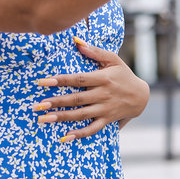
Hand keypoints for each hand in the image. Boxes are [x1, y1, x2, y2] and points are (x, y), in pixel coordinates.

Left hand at [32, 37, 149, 140]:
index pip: (78, 79)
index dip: (60, 80)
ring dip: (62, 117)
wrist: (142, 96)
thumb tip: (77, 41)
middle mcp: (102, 95)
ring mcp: (104, 109)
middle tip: (38, 105)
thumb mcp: (113, 59)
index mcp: (102, 78)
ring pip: (81, 115)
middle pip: (76, 99)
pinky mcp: (107, 120)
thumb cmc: (124, 75)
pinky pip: (92, 129)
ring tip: (43, 119)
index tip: (43, 82)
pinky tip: (65, 137)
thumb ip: (95, 51)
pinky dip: (80, 134)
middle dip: (56, 102)